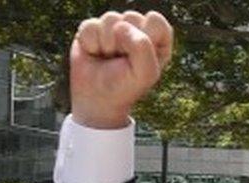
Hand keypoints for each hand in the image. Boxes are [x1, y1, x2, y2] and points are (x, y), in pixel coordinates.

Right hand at [70, 10, 173, 128]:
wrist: (97, 99)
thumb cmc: (126, 87)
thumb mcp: (145, 73)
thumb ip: (142, 47)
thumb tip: (120, 26)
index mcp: (158, 38)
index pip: (155, 21)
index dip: (146, 39)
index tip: (139, 59)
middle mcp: (137, 28)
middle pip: (132, 17)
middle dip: (124, 43)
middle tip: (122, 60)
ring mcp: (114, 26)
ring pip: (110, 18)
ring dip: (107, 44)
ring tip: (108, 57)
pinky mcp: (93, 27)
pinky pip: (91, 25)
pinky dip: (90, 43)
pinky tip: (95, 53)